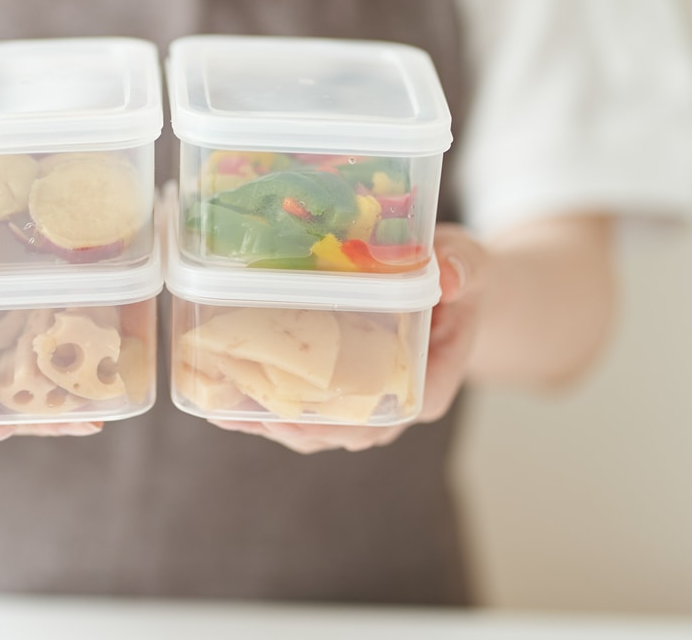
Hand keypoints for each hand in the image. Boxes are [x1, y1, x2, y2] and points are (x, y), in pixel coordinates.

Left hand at [209, 223, 489, 453]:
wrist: (447, 288)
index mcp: (430, 383)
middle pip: (343, 430)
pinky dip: (262, 404)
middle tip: (252, 412)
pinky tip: (222, 393)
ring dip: (270, 421)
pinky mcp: (334, 388)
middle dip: (298, 425)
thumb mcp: (469, 262)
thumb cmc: (456, 276)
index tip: (317, 417)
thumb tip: (448, 274)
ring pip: (314, 427)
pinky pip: (300, 406)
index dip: (353, 420)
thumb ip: (463, 266)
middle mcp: (391, 402)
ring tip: (225, 407)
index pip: (394, 415)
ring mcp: (359, 400)